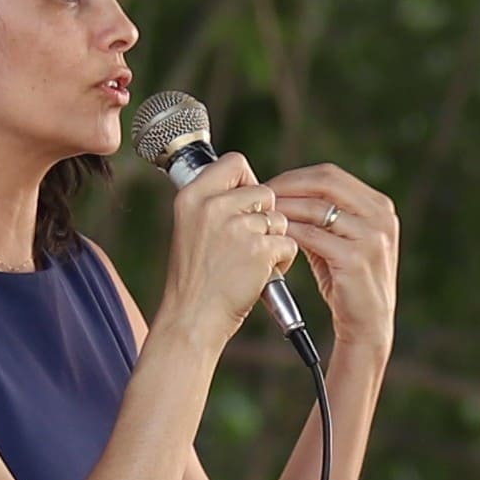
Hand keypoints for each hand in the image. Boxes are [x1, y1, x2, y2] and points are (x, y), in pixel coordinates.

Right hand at [150, 139, 305, 359]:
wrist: (192, 317)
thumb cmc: (195, 279)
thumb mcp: (190, 228)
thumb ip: (214, 204)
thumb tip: (248, 187)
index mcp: (193, 196)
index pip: (234, 162)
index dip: (248, 181)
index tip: (246, 203)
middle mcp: (213, 206)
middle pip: (264, 192)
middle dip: (265, 217)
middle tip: (248, 244)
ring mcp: (237, 227)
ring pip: (279, 219)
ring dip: (274, 240)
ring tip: (251, 263)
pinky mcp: (259, 249)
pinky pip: (288, 243)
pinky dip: (281, 261)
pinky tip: (261, 275)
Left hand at [261, 163, 400, 356]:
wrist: (368, 326)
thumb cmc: (349, 283)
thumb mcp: (341, 242)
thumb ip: (321, 217)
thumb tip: (282, 192)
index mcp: (379, 206)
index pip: (331, 175)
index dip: (296, 178)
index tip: (269, 186)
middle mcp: (380, 217)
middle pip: (325, 182)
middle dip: (287, 186)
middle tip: (260, 196)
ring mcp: (371, 237)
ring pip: (316, 207)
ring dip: (284, 208)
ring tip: (262, 215)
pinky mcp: (356, 259)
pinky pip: (312, 236)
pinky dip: (289, 232)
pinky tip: (273, 237)